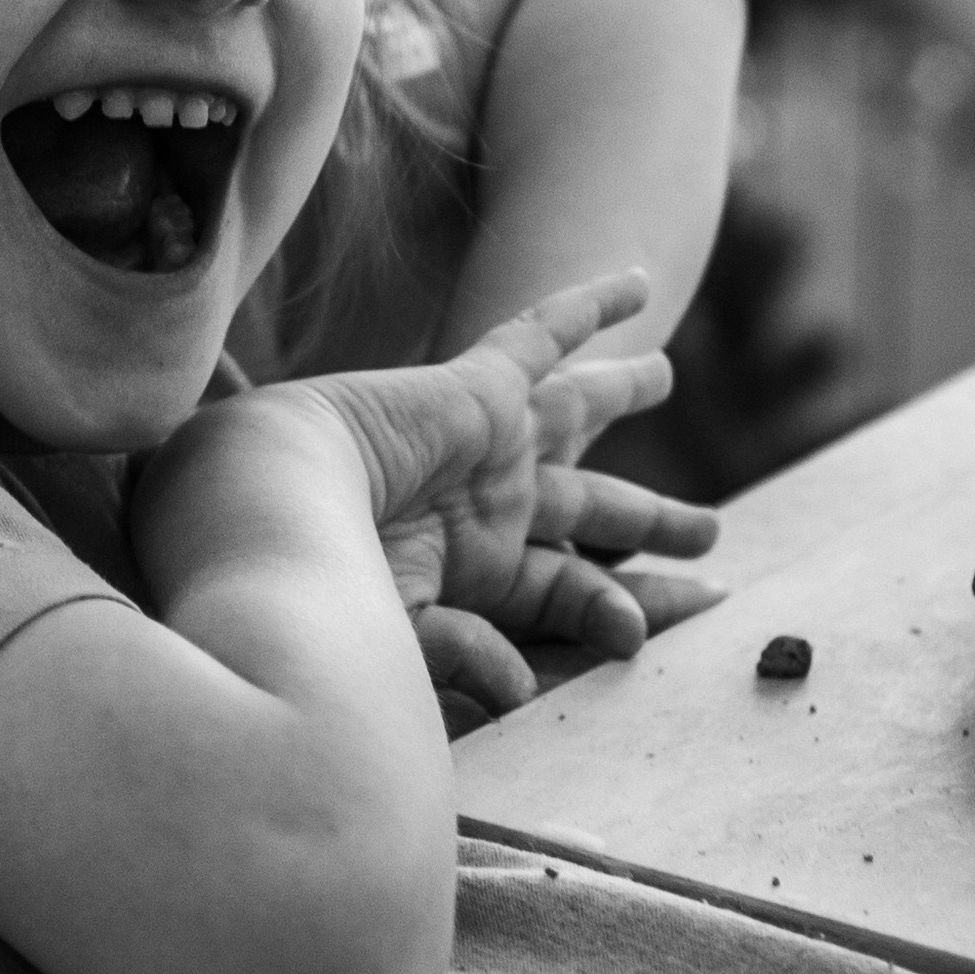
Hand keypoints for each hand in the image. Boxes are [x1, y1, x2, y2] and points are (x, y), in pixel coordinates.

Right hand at [283, 272, 721, 719]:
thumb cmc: (315, 582)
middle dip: (656, 523)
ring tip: (662, 374)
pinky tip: (633, 282)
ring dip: (620, 393)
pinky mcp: (478, 387)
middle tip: (711, 535)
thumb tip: (520, 690)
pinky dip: (585, 308)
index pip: (577, 596)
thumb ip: (461, 657)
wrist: (263, 501)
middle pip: (595, 514)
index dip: (634, 611)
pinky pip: (540, 335)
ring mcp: (487, 444)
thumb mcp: (396, 637)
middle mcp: (487, 510)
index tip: (659, 633)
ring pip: (575, 416)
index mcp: (474, 579)